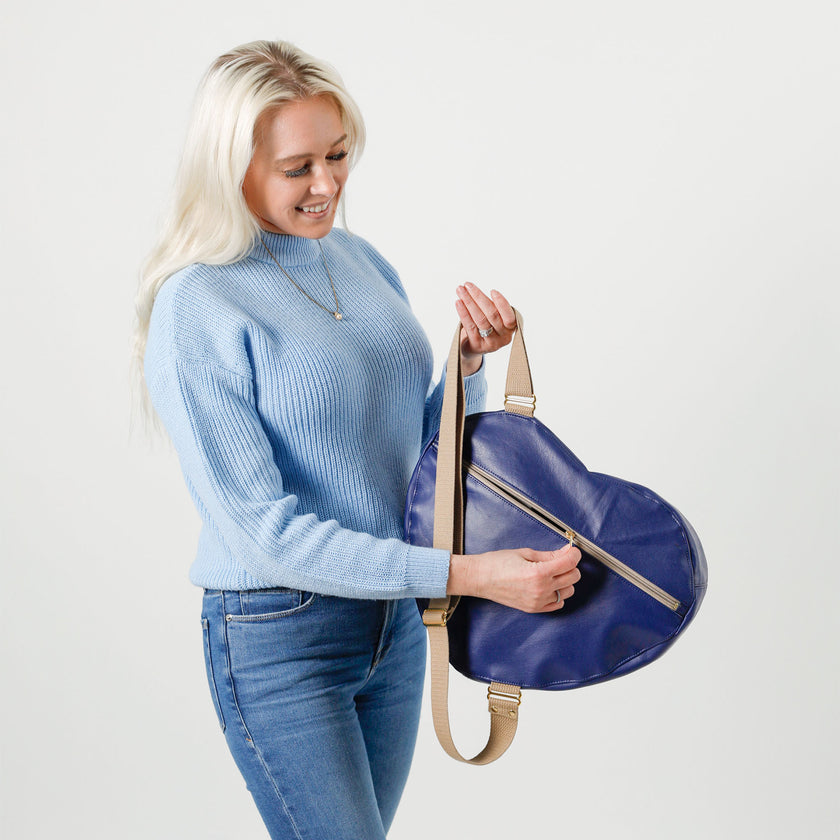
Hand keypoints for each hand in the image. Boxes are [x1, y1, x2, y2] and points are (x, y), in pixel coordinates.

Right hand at [448, 545, 581, 612]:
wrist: (480, 578)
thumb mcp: (524, 553)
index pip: (569, 563)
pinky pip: (558, 604)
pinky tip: (549, 586)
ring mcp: (538, 601)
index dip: (574, 554)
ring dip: (565, 580)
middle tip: (561, 559)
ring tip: (553, 573)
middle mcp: (541, 589)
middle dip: (570, 566)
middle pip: (573, 577)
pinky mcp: (534, 609)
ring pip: (568, 591)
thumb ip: (548, 555)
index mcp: (539, 572)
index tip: (571, 550)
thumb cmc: (497, 563)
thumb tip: (565, 552)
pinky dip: (558, 594)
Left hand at [455, 283, 516, 375]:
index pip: (509, 316)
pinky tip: (458, 303)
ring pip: (480, 320)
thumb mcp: (494, 317)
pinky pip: (470, 326)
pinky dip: (463, 313)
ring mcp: (491, 343)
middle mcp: (504, 337)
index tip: (492, 291)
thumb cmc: (487, 326)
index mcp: (511, 328)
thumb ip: (491, 306)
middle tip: (468, 285)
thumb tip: (475, 290)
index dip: (502, 303)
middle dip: (479, 297)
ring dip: (469, 302)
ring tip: (460, 290)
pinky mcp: (477, 345)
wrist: (476, 347)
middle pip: (491, 315)